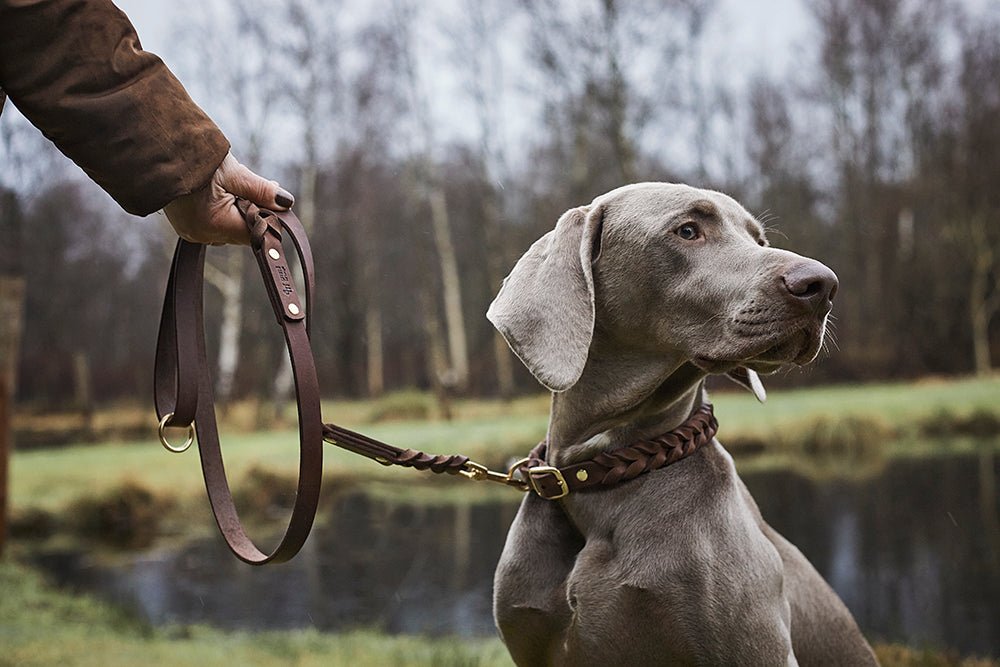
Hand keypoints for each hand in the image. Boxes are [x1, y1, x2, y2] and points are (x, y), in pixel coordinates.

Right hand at [163, 152, 293, 244]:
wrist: (156, 148)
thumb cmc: (194, 159)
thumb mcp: (234, 173)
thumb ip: (261, 191)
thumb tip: (286, 203)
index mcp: (214, 225)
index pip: (254, 233)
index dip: (267, 218)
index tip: (273, 200)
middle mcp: (201, 234)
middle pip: (242, 229)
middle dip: (253, 209)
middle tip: (256, 185)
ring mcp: (191, 230)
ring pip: (229, 225)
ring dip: (238, 207)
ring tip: (236, 183)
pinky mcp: (185, 223)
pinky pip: (214, 221)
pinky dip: (224, 207)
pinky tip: (222, 188)